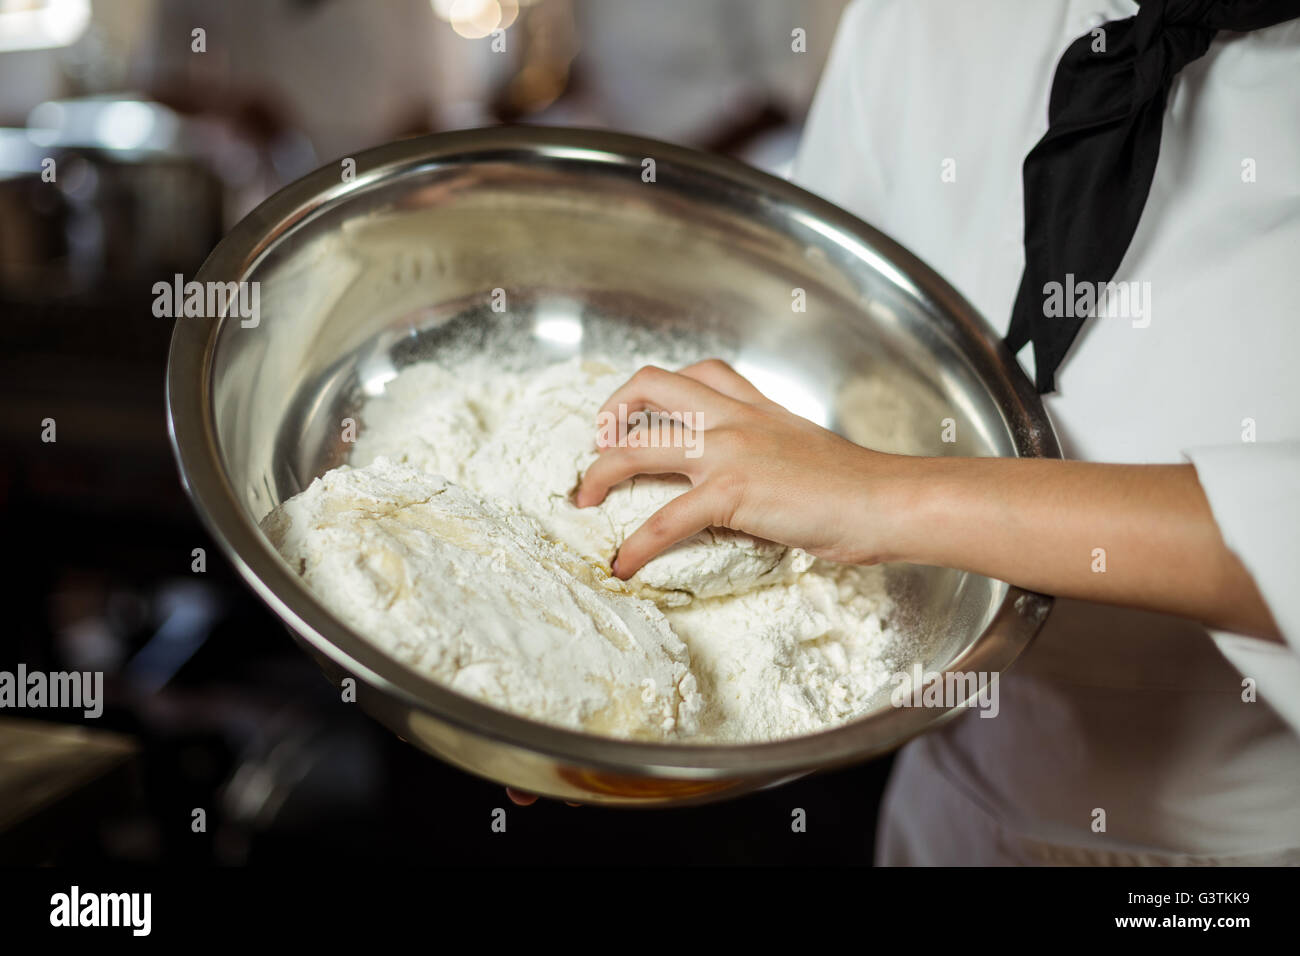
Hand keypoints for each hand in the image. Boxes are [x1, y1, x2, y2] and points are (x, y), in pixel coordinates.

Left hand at [574, 359, 904, 577]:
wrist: (887, 501)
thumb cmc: (857, 487)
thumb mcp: (804, 449)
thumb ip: (767, 450)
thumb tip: (743, 481)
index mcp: (754, 406)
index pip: (694, 373)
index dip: (652, 391)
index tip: (632, 418)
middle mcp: (734, 418)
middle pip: (650, 385)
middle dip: (610, 412)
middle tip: (597, 448)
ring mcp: (729, 451)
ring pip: (639, 446)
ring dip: (600, 474)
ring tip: (584, 503)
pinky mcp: (732, 492)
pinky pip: (664, 519)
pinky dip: (635, 544)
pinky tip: (623, 563)